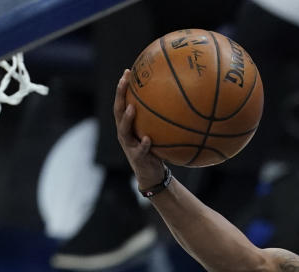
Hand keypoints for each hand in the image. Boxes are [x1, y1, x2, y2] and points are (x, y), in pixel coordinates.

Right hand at [113, 69, 167, 191]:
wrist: (152, 173)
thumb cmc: (156, 149)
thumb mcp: (157, 131)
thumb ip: (161, 118)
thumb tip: (180, 99)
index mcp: (127, 124)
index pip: (122, 102)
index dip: (123, 87)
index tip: (128, 71)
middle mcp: (124, 132)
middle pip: (118, 110)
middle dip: (120, 95)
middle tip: (124, 81)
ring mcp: (129, 145)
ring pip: (124, 130)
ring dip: (127, 118)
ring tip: (132, 108)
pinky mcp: (137, 157)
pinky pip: (140, 150)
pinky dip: (144, 144)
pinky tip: (148, 139)